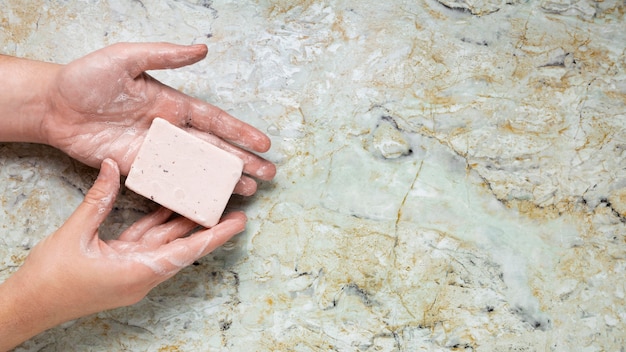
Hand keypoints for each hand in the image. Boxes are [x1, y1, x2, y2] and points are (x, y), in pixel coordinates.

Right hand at [0, 159, 244, 347]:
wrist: (28, 306)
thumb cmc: (49, 279)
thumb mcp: (75, 234)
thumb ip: (98, 199)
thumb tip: (114, 166)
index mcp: (137, 272)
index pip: (186, 251)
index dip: (215, 235)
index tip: (240, 223)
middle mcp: (141, 275)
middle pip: (183, 246)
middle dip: (208, 227)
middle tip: (235, 207)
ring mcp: (133, 272)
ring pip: (165, 242)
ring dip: (184, 223)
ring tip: (207, 202)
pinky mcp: (122, 266)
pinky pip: (146, 242)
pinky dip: (157, 225)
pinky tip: (170, 207)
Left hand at [43, 42, 274, 194]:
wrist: (53, 106)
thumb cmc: (87, 78)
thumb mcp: (126, 58)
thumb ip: (165, 55)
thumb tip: (203, 49)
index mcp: (172, 104)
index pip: (215, 120)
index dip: (240, 132)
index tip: (264, 144)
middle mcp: (170, 131)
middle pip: (215, 149)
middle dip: (243, 162)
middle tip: (269, 175)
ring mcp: (155, 152)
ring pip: (198, 170)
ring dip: (224, 181)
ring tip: (250, 191)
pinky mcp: (138, 170)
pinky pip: (170, 184)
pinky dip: (191, 194)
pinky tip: (210, 201)